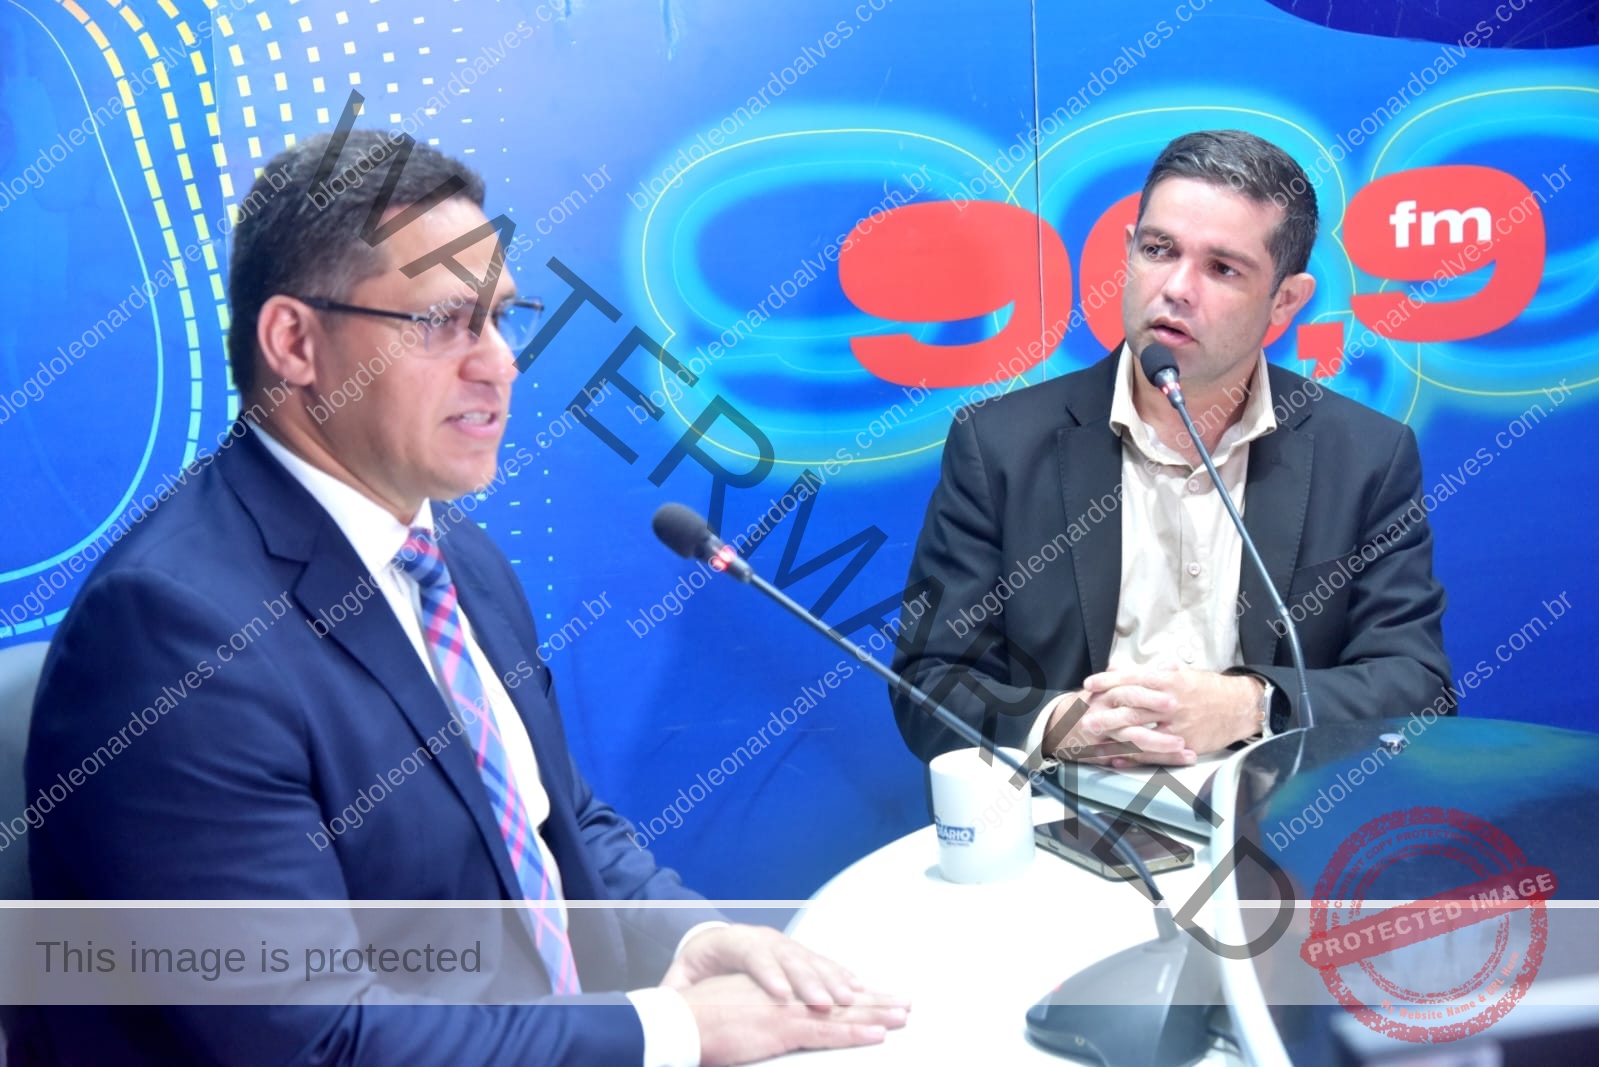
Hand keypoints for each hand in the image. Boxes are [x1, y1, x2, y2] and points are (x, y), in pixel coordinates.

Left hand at [664, 924, 864, 1008]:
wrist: (710, 943)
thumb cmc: (696, 966)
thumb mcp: (680, 976)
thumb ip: (676, 989)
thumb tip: (664, 1004)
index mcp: (731, 942)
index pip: (753, 955)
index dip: (769, 975)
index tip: (781, 995)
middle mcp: (763, 939)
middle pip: (790, 958)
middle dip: (810, 981)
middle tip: (826, 1003)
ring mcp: (784, 944)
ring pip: (812, 961)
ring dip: (834, 980)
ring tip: (852, 997)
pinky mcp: (797, 955)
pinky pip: (823, 965)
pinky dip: (842, 976)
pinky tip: (859, 988)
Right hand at [680, 973, 909, 1066]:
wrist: (678, 1020)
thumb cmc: (699, 1022)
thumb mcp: (735, 1014)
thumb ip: (758, 1018)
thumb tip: (769, 1026)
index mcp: (777, 990)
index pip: (822, 989)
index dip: (852, 994)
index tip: (876, 996)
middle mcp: (786, 994)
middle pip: (839, 997)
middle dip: (875, 1001)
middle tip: (905, 1004)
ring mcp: (785, 1009)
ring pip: (841, 1011)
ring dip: (875, 1013)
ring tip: (902, 1015)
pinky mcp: (781, 1026)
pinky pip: (825, 1032)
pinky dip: (854, 1032)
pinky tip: (877, 1033)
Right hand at [1040, 688, 1194, 766]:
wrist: (1061, 726)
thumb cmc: (1094, 704)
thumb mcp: (1111, 685)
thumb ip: (1141, 677)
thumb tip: (1169, 666)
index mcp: (1106, 694)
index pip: (1128, 691)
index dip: (1150, 693)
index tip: (1173, 695)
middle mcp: (1103, 714)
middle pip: (1130, 715)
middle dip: (1156, 718)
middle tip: (1179, 716)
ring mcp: (1104, 737)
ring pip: (1134, 742)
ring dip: (1160, 745)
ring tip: (1183, 747)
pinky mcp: (1107, 756)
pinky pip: (1134, 760)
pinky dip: (1155, 762)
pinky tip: (1174, 761)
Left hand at [1081, 668, 1261, 759]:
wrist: (1240, 707)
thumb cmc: (1209, 689)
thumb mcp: (1183, 673)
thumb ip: (1154, 673)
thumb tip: (1125, 668)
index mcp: (1169, 682)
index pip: (1133, 679)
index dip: (1109, 681)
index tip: (1089, 683)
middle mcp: (1171, 703)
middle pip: (1132, 707)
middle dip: (1105, 711)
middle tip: (1083, 715)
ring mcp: (1177, 725)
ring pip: (1141, 731)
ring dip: (1114, 736)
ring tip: (1094, 738)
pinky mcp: (1185, 743)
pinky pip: (1155, 753)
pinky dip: (1134, 757)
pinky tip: (1117, 758)